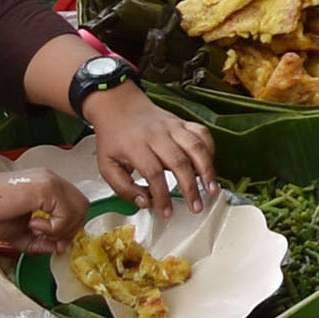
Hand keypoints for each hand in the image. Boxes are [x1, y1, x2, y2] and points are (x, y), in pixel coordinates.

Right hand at [0, 164, 91, 250]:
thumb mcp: (19, 233)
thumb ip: (40, 241)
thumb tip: (60, 248)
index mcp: (47, 187)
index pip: (75, 206)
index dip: (69, 227)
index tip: (53, 241)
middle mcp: (53, 181)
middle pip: (83, 207)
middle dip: (70, 229)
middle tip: (49, 239)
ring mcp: (51, 182)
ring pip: (79, 209)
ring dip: (62, 229)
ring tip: (37, 230)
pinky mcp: (46, 188)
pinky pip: (66, 213)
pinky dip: (54, 227)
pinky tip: (33, 225)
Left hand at [84, 84, 215, 216]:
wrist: (117, 105)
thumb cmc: (113, 136)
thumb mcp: (106, 165)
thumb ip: (123, 187)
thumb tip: (144, 202)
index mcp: (135, 147)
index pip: (153, 174)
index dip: (162, 195)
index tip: (166, 211)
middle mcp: (156, 135)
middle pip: (179, 162)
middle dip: (190, 188)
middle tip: (196, 206)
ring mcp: (172, 127)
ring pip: (195, 147)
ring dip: (207, 169)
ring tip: (212, 188)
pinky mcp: (182, 122)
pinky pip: (202, 133)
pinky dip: (210, 149)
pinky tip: (210, 164)